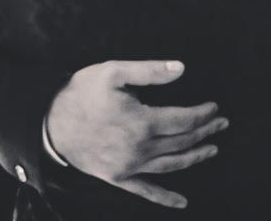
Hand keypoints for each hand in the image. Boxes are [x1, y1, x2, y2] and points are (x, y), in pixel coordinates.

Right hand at [46, 60, 226, 208]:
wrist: (47, 124)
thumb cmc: (81, 93)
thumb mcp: (113, 72)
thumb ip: (149, 71)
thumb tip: (182, 68)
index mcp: (141, 122)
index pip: (184, 121)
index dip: (204, 114)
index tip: (215, 107)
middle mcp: (138, 149)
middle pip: (182, 142)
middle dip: (205, 132)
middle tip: (222, 124)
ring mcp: (128, 167)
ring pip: (171, 165)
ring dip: (195, 157)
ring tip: (213, 149)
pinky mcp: (116, 178)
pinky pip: (145, 191)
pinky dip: (165, 197)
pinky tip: (183, 203)